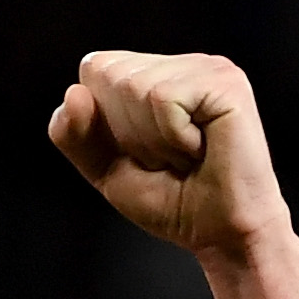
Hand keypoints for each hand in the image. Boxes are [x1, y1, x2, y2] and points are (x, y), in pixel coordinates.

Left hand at [47, 52, 287, 264]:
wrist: (219, 234)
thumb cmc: (173, 202)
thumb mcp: (105, 168)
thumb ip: (74, 133)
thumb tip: (73, 92)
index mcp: (154, 73)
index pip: (93, 70)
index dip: (105, 123)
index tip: (143, 151)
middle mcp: (181, 64)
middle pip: (110, 76)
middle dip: (128, 132)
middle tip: (169, 158)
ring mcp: (206, 68)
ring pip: (135, 87)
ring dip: (153, 140)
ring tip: (186, 156)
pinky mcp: (225, 82)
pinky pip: (164, 100)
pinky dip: (173, 138)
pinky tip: (202, 149)